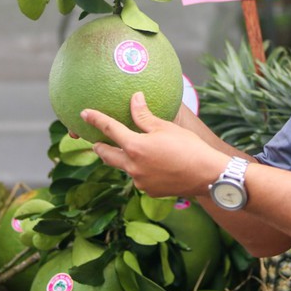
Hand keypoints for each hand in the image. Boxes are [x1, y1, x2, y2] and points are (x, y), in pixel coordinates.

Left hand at [82, 92, 227, 197]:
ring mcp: (139, 181)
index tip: (84, 114)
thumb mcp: (165, 127)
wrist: (207, 175)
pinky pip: (138, 178)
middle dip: (99, 147)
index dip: (95, 119)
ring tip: (126, 151)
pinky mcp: (149, 191)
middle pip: (106, 155)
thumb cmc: (188, 147)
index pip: (110, 129)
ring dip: (121, 159)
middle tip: (96, 141)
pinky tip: (151, 164)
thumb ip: (144, 115)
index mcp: (134, 147)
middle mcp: (132, 166)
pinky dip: (139, 169)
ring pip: (123, 167)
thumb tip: (134, 99)